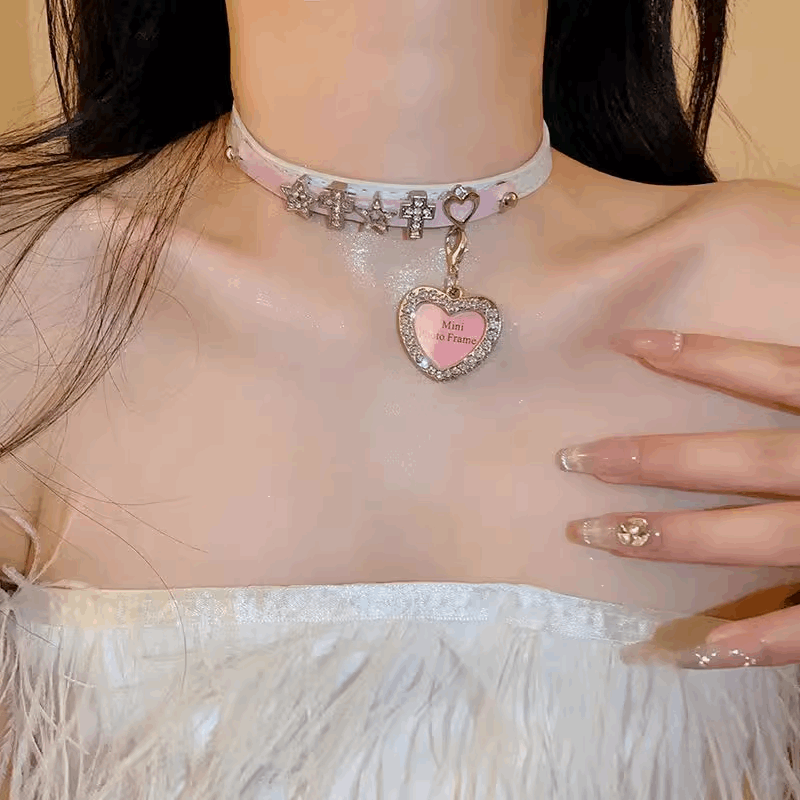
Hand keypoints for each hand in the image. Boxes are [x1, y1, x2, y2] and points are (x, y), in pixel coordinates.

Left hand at [556, 328, 799, 669]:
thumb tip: (774, 370)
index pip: (768, 371)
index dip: (699, 356)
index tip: (628, 343)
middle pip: (734, 459)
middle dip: (649, 458)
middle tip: (572, 458)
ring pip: (750, 536)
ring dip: (668, 538)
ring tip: (592, 536)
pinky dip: (759, 641)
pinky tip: (696, 650)